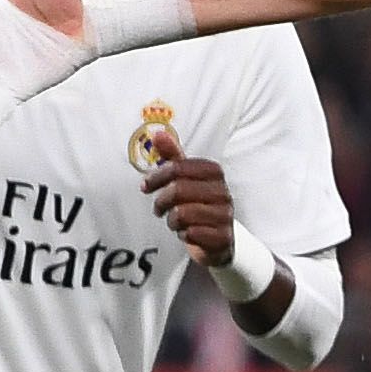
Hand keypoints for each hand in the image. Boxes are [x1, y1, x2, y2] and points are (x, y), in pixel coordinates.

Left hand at [141, 146, 243, 265]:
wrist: (218, 238)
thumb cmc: (198, 204)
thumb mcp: (185, 178)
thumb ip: (173, 156)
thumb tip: (158, 133)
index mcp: (214, 172)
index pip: (178, 167)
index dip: (157, 177)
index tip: (146, 186)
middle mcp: (223, 192)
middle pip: (179, 189)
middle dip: (162, 201)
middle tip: (158, 208)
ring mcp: (224, 215)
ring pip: (183, 213)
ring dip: (172, 220)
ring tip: (175, 221)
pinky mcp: (223, 237)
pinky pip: (193, 234)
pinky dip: (184, 235)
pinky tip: (187, 233)